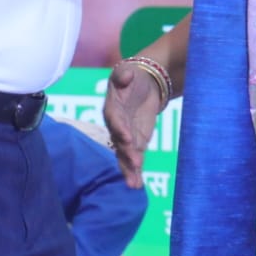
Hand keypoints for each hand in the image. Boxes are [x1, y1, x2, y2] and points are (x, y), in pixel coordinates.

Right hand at [102, 61, 163, 187]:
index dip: (120, 128)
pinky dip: (136, 170)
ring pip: (125, 155)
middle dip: (125, 154)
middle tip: (134, 164)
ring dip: (129, 169)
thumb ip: (124, 74)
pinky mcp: (136, 143)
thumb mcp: (128, 71)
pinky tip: (138, 184)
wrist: (142, 84)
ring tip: (133, 184)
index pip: (115, 119)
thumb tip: (125, 75)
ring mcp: (125, 136)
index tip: (127, 138)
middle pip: (119, 141)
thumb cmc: (132, 76)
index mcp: (112, 107)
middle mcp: (116, 125)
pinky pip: (135, 158)